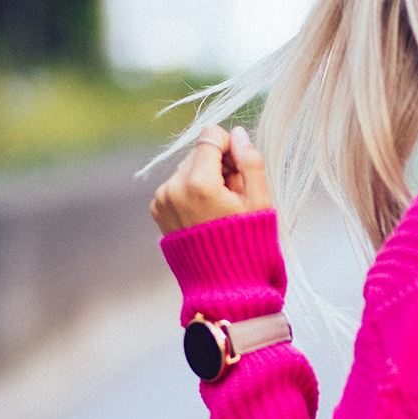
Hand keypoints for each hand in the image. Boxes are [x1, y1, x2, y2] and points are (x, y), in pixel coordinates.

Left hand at [150, 124, 272, 233]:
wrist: (224, 285)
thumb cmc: (249, 243)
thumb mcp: (260, 202)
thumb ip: (251, 162)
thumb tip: (238, 133)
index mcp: (199, 183)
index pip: (210, 135)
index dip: (230, 147)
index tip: (239, 171)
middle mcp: (174, 187)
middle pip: (199, 152)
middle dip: (218, 166)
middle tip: (232, 197)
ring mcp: (162, 199)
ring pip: (187, 168)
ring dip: (204, 178)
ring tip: (219, 209)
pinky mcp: (157, 209)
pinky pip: (176, 185)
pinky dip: (191, 192)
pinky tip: (205, 215)